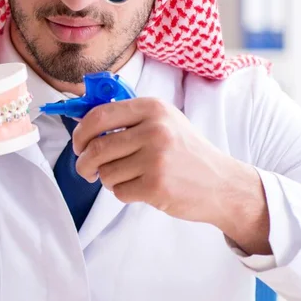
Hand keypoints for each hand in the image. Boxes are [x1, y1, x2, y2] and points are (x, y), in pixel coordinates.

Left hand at [72, 98, 270, 254]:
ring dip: (107, 179)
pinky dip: (122, 192)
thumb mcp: (163, 121)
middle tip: (86, 168)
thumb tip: (83, 121)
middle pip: (97, 147)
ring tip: (126, 177)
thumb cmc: (186, 151)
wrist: (221, 183)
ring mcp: (156, 158)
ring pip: (105, 171)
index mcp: (153, 108)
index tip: (79, 144)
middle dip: (84, 162)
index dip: (81, 132)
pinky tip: (140, 187)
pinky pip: (119, 191)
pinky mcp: (157, 186)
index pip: (99, 115)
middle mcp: (155, 130)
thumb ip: (127, 118)